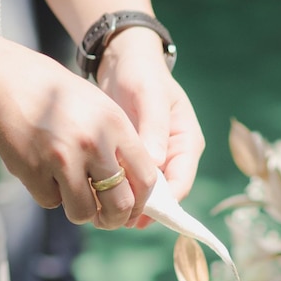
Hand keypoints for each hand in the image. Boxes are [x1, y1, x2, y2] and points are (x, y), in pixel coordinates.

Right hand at [0, 43, 157, 229]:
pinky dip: (50, 194)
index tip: (133, 209)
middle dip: (114, 220)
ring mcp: (62, 158)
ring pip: (83, 212)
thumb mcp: (99, 109)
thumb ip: (119, 146)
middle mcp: (93, 142)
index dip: (142, 203)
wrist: (5, 80)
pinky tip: (42, 171)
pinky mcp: (34, 171)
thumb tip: (133, 192)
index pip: (145, 179)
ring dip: (81, 212)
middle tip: (106, 220)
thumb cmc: (58, 97)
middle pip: (119, 204)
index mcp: (115, 125)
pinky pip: (51, 201)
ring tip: (73, 195)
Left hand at [98, 28, 204, 225]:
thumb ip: (153, 128)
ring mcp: (155, 160)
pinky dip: (114, 190)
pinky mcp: (134, 159)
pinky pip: (128, 182)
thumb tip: (156, 162)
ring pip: (144, 192)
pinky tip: (94, 197)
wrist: (123, 61)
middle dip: (140, 209)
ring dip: (124, 202)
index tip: (137, 214)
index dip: (162, 204)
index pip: (181, 184)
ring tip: (100, 212)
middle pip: (163, 196)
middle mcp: (174, 156)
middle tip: (112, 219)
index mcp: (187, 143)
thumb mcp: (149, 96)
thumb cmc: (141, 74)